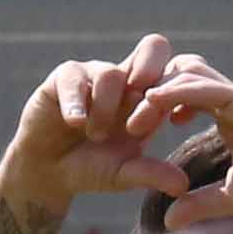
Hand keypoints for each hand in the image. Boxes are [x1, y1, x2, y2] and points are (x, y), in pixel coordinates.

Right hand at [3, 32, 212, 209]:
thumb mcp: (124, 173)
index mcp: (148, 98)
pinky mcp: (65, 77)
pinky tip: (76, 123)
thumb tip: (183, 186)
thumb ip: (151, 174)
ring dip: (106, 109)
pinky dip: (76, 103)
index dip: (176, 94)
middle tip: (145, 101)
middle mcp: (125, 79)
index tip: (173, 122)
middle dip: (153, 70)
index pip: (173, 75)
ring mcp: (95, 74)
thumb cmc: (92, 168)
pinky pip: (74, 79)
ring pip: (112, 73)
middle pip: (154, 47)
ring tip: (95, 136)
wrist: (49, 172)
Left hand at [129, 57, 232, 227]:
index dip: (157, 106)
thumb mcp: (230, 199)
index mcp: (228, 117)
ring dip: (158, 91)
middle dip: (151, 92)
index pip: (183, 97)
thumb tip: (168, 221)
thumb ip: (200, 204)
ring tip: (135, 118)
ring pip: (188, 75)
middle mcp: (231, 102)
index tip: (134, 129)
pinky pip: (205, 88)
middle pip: (180, 77)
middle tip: (127, 121)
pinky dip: (177, 92)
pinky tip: (154, 101)